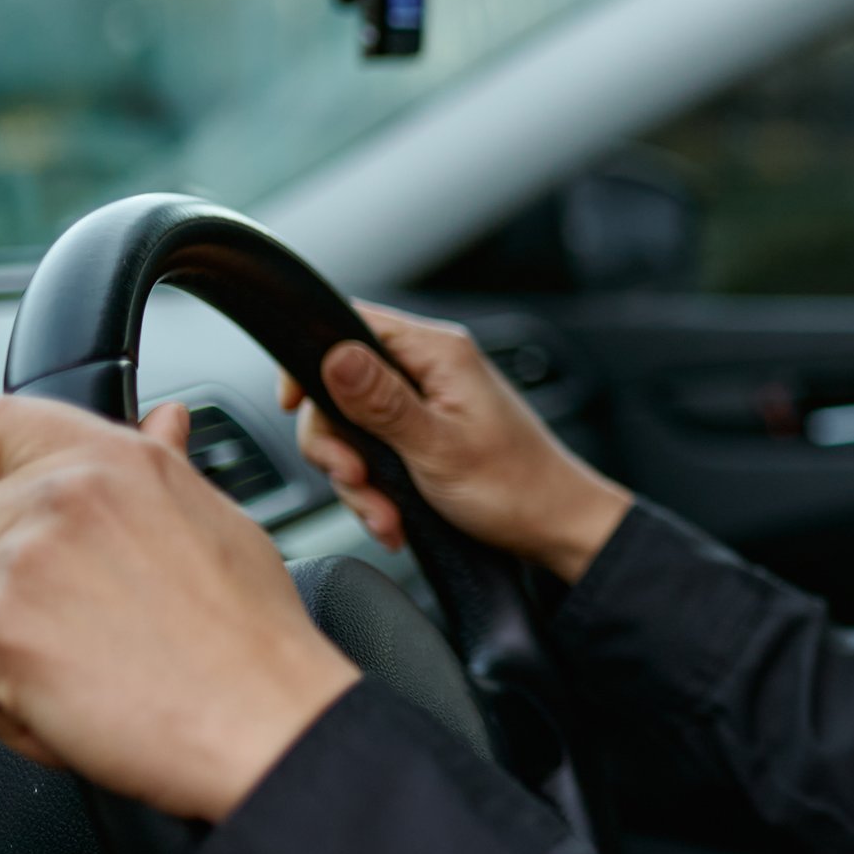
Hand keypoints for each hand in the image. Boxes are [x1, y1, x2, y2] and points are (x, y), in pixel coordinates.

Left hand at [0, 396, 359, 821]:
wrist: (264, 718)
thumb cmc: (252, 635)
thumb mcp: (219, 522)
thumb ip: (161, 470)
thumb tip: (162, 424)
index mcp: (114, 460)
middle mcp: (59, 498)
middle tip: (51, 626)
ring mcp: (20, 566)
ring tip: (79, 672)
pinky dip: (4, 706)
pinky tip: (75, 706)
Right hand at [284, 303, 629, 583]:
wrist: (556, 529)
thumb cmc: (515, 488)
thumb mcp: (436, 447)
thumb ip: (381, 402)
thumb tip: (333, 354)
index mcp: (439, 353)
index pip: (351, 324)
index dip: (312, 362)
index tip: (297, 407)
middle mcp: (432, 369)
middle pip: (341, 387)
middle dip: (339, 445)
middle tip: (357, 481)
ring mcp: (429, 404)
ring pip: (354, 430)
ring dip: (359, 480)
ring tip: (386, 516)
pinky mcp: (427, 436)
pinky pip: (377, 454)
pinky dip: (377, 490)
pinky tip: (393, 519)